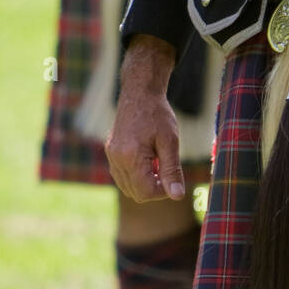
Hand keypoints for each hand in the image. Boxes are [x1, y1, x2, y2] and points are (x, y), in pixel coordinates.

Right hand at [106, 36, 183, 202]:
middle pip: (135, 193)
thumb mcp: (170, 142)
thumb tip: (177, 196)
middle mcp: (116, 159)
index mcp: (131, 157)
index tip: (172, 178)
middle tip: (165, 169)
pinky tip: (147, 160)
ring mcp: (111, 156)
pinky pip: (122, 176)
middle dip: (153, 188)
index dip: (162, 191)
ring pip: (127, 187)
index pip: (145, 192)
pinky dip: (136, 176)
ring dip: (144, 183)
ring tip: (157, 163)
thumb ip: (172, 170)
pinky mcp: (111, 152)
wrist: (139, 93)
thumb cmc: (158, 115)